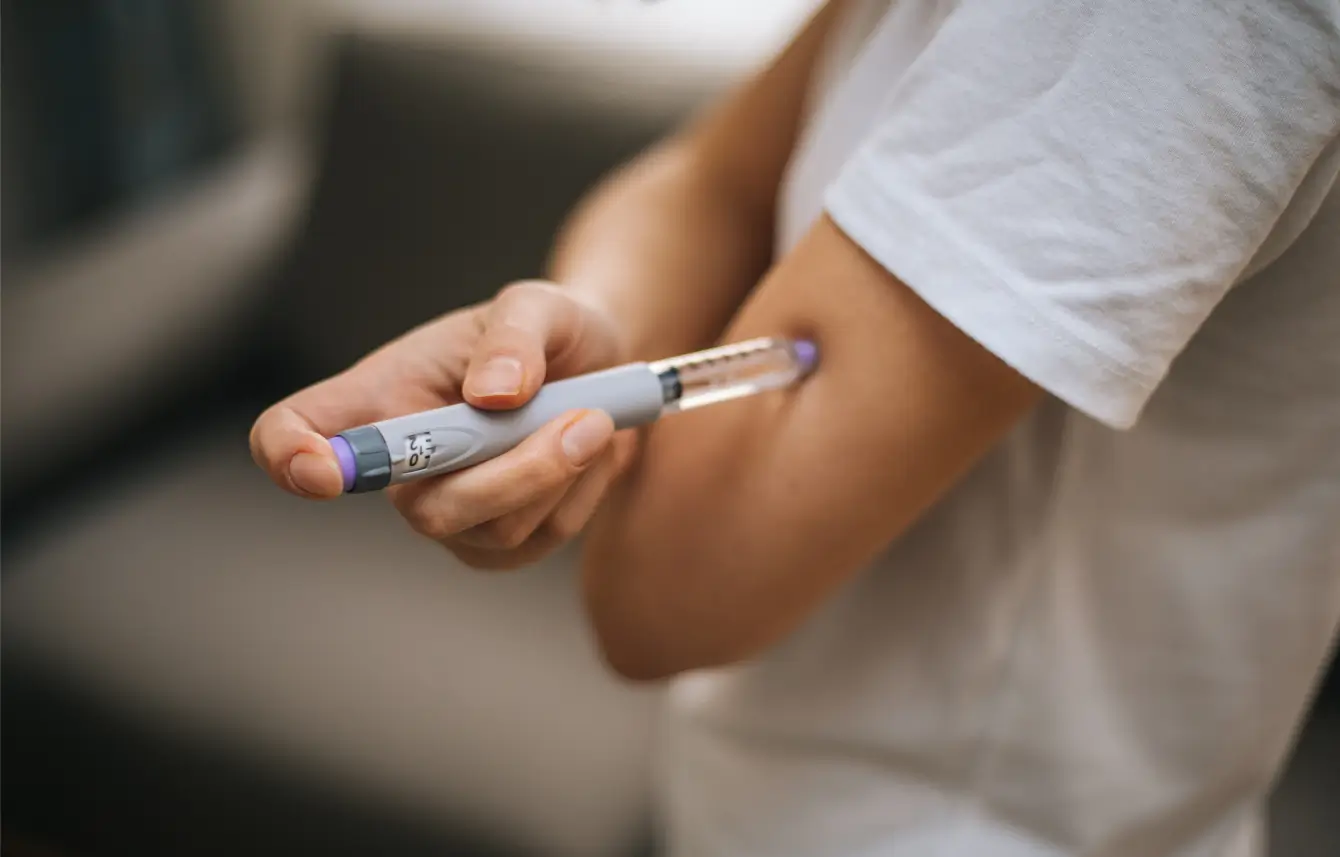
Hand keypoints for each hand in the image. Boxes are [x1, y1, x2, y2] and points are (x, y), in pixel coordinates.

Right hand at [250, 281, 637, 568]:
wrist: (599, 367)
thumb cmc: (547, 331)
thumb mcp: (538, 305)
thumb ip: (514, 335)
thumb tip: (495, 394)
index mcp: (379, 397)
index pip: (290, 432)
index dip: (288, 456)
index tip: (324, 469)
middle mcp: (400, 468)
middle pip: (426, 512)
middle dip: (517, 473)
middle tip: (588, 420)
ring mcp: (446, 514)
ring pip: (498, 531)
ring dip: (564, 473)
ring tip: (594, 418)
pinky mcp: (496, 546)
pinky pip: (542, 540)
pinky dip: (581, 492)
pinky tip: (588, 452)